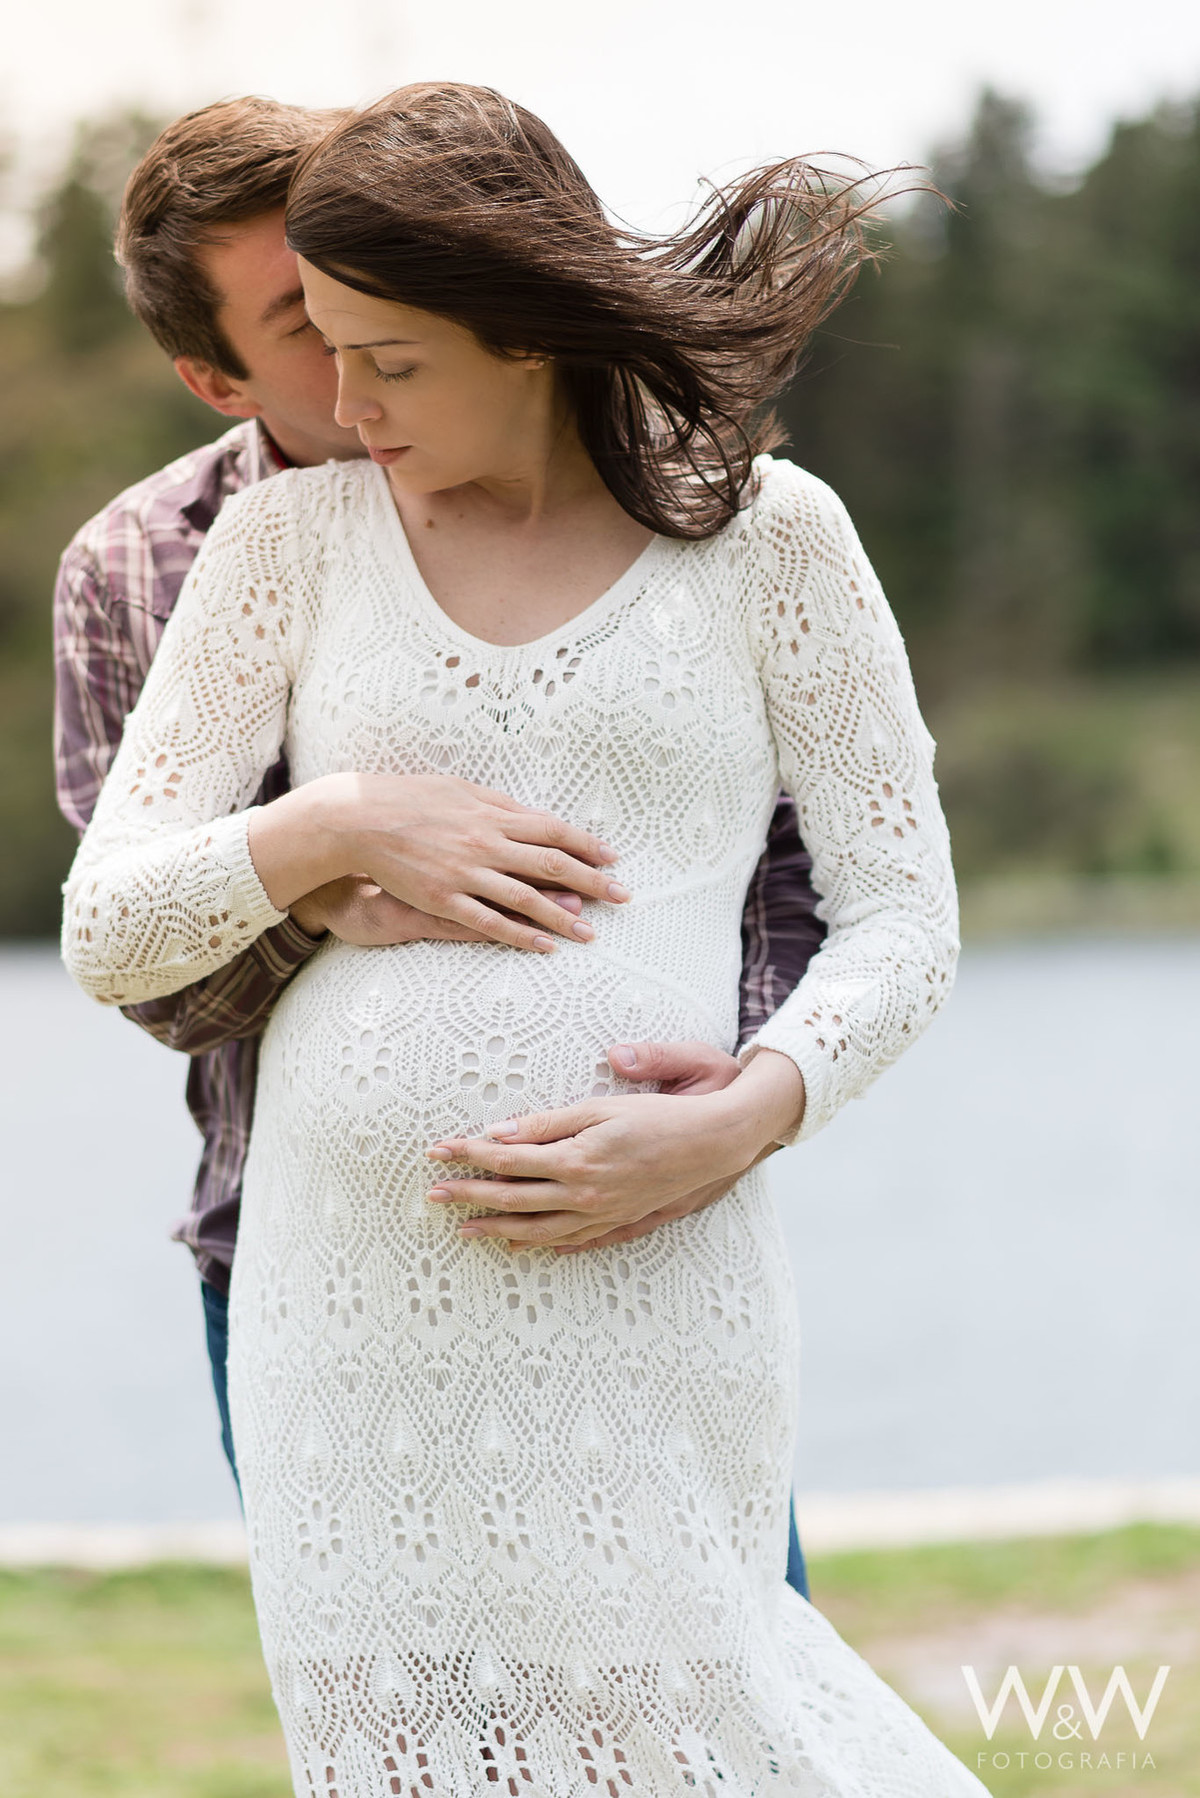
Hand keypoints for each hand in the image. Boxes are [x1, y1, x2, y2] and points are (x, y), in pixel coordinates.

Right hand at [250, 772, 628, 954]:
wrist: (357, 818)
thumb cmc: (408, 798)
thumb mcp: (458, 789)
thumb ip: (496, 804)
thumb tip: (530, 814)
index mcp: (492, 813)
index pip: (553, 829)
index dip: (587, 844)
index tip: (613, 858)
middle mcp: (485, 842)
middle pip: (551, 863)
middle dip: (592, 881)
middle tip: (623, 897)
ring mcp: (465, 872)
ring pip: (525, 898)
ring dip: (562, 916)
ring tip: (591, 934)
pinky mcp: (442, 898)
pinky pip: (487, 921)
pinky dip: (519, 934)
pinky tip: (543, 947)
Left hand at [425, 1045, 804, 1249]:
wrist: (718, 1140)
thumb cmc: (665, 1109)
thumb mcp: (607, 1102)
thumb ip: (553, 1119)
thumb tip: (504, 1128)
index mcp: (579, 1156)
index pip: (509, 1157)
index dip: (469, 1154)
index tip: (437, 1151)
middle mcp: (586, 1191)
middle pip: (513, 1196)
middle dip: (469, 1195)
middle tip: (431, 1196)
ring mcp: (603, 1212)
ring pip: (537, 1227)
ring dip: (496, 1227)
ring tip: (462, 1229)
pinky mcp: (620, 1220)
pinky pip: (572, 1241)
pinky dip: (541, 1244)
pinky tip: (518, 1244)